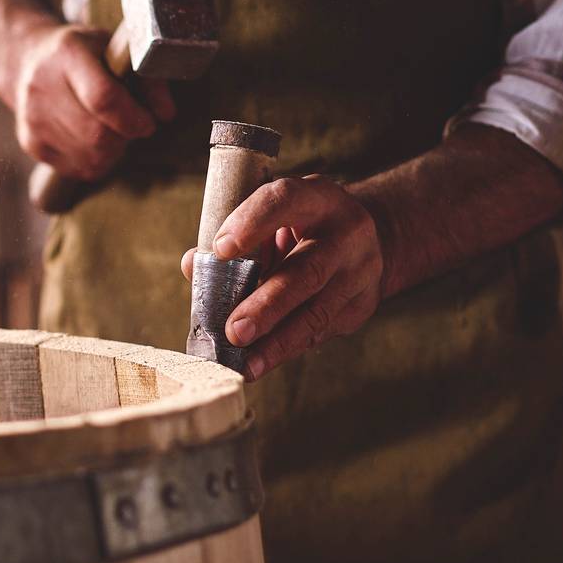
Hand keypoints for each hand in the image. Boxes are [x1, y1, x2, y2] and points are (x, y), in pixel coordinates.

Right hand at [11, 25, 174, 181]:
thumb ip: (147, 79)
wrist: (28, 61)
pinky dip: (96, 161)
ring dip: (112, 151)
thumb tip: (166, 114)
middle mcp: (42, 86)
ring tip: (110, 130)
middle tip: (129, 126)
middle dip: (124, 137)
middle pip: (97, 135)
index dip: (133, 118)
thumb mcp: (116, 50)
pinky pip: (77, 169)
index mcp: (68, 54)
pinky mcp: (31, 142)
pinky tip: (93, 140)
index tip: (147, 123)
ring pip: (90, 158)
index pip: (103, 98)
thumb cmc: (84, 54)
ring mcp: (32, 118)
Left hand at [180, 176, 385, 379]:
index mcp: (316, 198)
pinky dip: (287, 348)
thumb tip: (193, 266)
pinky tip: (262, 362)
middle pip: (306, 272)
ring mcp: (360, 271)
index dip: (251, 224)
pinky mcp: (362, 304)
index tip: (220, 251)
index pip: (283, 202)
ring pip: (317, 312)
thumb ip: (235, 237)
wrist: (369, 238)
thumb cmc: (302, 226)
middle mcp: (346, 233)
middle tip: (234, 331)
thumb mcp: (275, 217)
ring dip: (277, 343)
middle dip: (267, 306)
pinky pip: (321, 331)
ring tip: (246, 364)